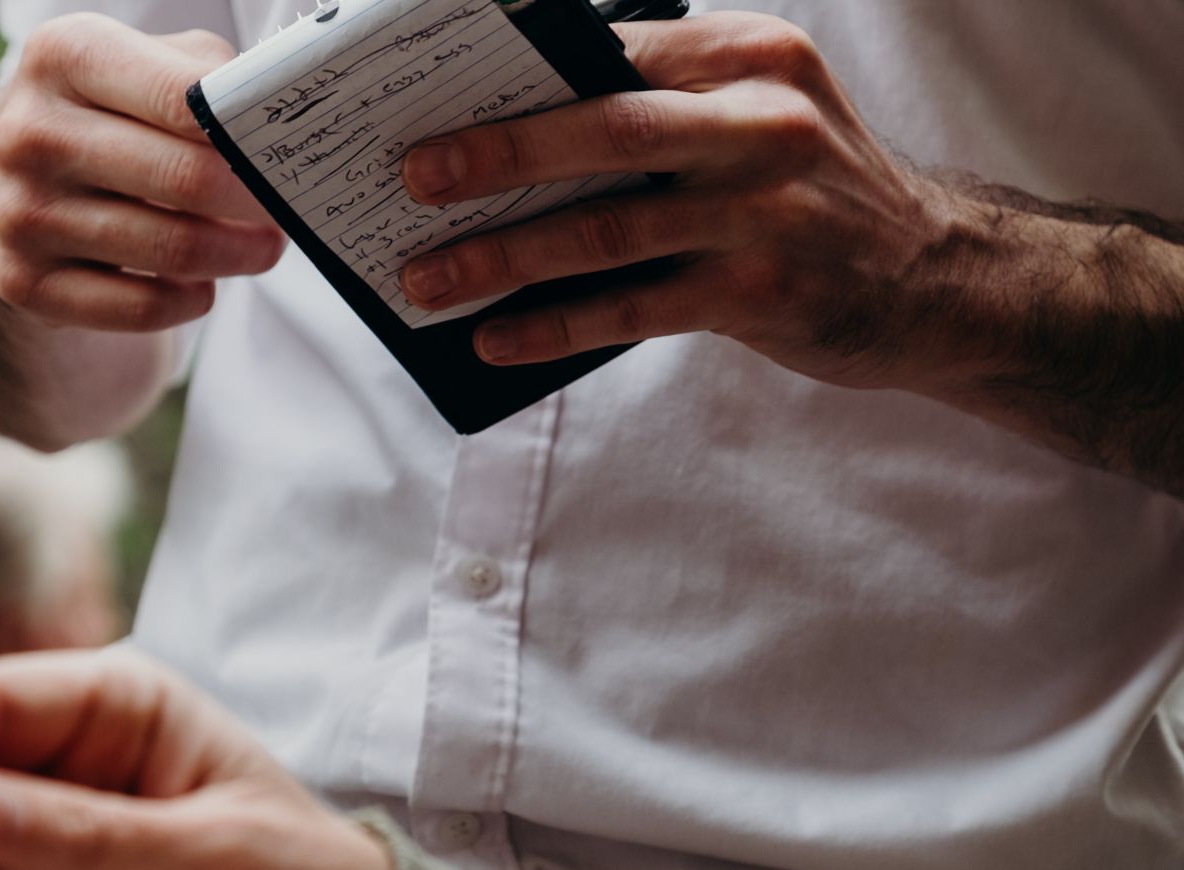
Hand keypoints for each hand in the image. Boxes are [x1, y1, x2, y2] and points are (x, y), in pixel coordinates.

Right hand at [0, 14, 285, 331]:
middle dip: (257, 204)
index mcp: (66, 56)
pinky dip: (190, 301)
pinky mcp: (23, 281)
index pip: (186, 99)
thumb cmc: (106, 115)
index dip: (251, 137)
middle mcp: (31, 133)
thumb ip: (211, 78)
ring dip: (237, 256)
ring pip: (173, 250)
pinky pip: (141, 308)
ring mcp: (20, 212)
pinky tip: (202, 285)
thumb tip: (278, 118)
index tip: (285, 158)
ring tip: (261, 248)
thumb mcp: (146, 64)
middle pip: (187, 180)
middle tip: (287, 212)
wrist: (7, 180)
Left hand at [397, 14, 960, 388]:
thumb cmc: (817, 192)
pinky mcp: (762, 290)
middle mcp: (762, 121)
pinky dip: (555, 325)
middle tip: (411, 178)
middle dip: (495, 153)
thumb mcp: (761, 117)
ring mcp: (765, 210)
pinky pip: (632, 308)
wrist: (939, 277)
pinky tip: (496, 337)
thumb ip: (663, 112)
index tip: (433, 93)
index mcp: (749, 56)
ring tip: (427, 280)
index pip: (611, 50)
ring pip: (605, 229)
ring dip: (502, 256)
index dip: (515, 73)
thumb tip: (513, 141)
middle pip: (603, 129)